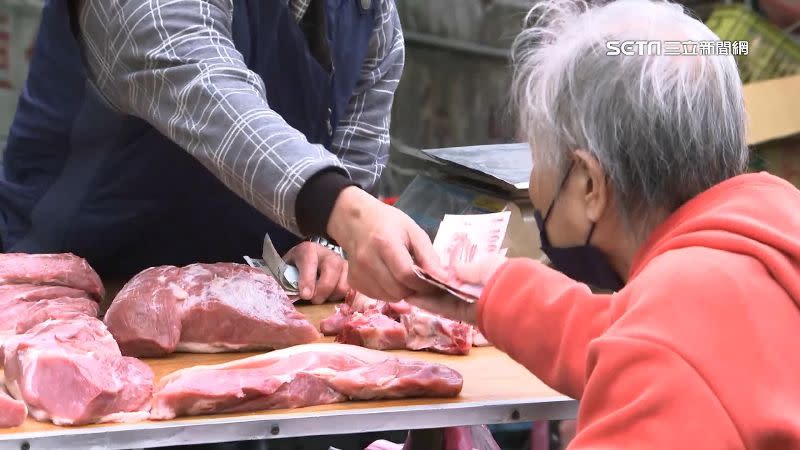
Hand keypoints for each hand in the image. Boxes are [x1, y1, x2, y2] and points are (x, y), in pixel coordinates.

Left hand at [283, 242, 348, 303]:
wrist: (311, 261)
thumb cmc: (297, 268)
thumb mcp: (287, 270)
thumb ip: (286, 282)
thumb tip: (290, 299)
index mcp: (309, 250)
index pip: (310, 263)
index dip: (308, 280)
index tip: (305, 295)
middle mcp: (329, 254)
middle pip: (331, 272)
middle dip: (322, 291)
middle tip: (314, 300)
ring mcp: (343, 264)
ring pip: (343, 285)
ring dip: (332, 296)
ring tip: (322, 298)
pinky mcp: (352, 276)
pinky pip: (351, 291)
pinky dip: (342, 299)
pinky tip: (332, 299)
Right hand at [327, 187, 445, 300]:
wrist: (356, 221)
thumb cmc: (389, 223)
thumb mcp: (413, 231)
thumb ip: (429, 256)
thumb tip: (444, 280)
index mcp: (385, 243)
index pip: (407, 275)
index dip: (423, 284)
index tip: (433, 282)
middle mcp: (368, 260)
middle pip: (398, 290)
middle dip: (413, 289)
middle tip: (418, 279)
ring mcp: (358, 273)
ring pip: (389, 297)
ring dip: (402, 292)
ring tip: (403, 276)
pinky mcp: (353, 282)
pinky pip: (378, 297)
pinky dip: (388, 292)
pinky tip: (389, 277)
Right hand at [404, 254, 506, 323]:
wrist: (519, 302)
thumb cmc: (504, 276)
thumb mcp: (486, 264)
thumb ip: (467, 268)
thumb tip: (451, 270)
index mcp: (486, 273)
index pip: (462, 272)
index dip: (444, 270)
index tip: (426, 266)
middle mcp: (479, 290)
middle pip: (451, 286)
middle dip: (432, 283)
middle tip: (410, 279)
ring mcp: (473, 304)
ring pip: (446, 299)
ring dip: (427, 295)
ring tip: (406, 289)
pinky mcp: (468, 317)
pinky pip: (447, 309)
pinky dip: (432, 305)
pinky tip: (415, 299)